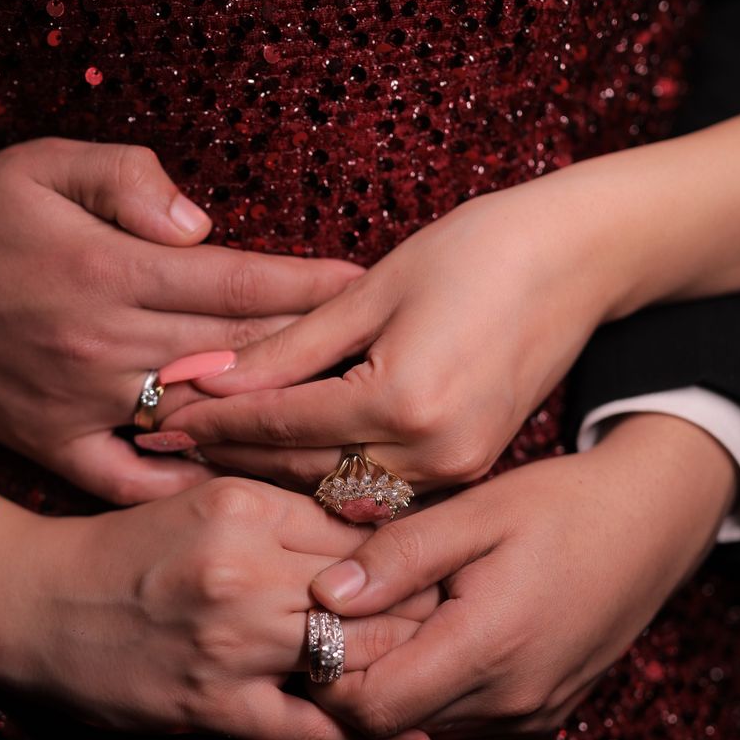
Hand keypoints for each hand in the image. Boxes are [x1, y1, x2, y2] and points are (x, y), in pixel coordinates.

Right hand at [0, 139, 360, 501]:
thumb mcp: (43, 161)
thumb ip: (129, 178)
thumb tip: (203, 223)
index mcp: (109, 269)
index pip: (237, 281)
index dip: (310, 285)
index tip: (368, 288)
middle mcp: (102, 344)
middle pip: (234, 353)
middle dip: (311, 353)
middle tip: (378, 360)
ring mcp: (80, 402)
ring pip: (198, 417)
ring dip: (266, 423)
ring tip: (337, 429)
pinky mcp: (52, 443)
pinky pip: (131, 479)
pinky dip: (184, 486)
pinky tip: (241, 488)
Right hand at [0, 475, 439, 739]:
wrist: (29, 603)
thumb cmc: (123, 550)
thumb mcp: (203, 503)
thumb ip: (286, 510)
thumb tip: (385, 527)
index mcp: (243, 506)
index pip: (366, 531)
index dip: (426, 555)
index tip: (472, 568)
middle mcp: (241, 569)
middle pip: (376, 594)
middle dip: (440, 613)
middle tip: (496, 624)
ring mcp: (228, 642)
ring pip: (357, 659)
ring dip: (421, 673)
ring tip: (478, 679)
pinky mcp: (214, 706)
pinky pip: (315, 732)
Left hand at [167, 171, 630, 492]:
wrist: (581, 258)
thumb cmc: (480, 250)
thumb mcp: (371, 291)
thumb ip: (289, 346)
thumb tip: (208, 374)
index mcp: (403, 400)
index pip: (280, 423)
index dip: (212, 418)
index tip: (157, 413)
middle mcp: (432, 452)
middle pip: (302, 470)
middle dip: (231, 453)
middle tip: (165, 441)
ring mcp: (456, 470)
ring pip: (336, 489)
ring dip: (274, 472)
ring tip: (209, 452)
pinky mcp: (468, 471)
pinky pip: (377, 489)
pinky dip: (327, 475)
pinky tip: (284, 459)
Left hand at [301, 415, 737, 739]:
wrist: (653, 525)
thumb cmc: (561, 506)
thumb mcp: (476, 511)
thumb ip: (397, 556)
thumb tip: (323, 596)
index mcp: (487, 648)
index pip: (368, 709)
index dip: (326, 674)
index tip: (319, 621)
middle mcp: (509, 700)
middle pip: (389, 727)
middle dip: (353, 680)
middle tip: (349, 616)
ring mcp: (528, 716)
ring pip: (422, 730)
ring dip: (395, 686)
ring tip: (393, 619)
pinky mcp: (539, 718)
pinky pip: (461, 724)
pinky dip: (434, 692)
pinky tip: (434, 636)